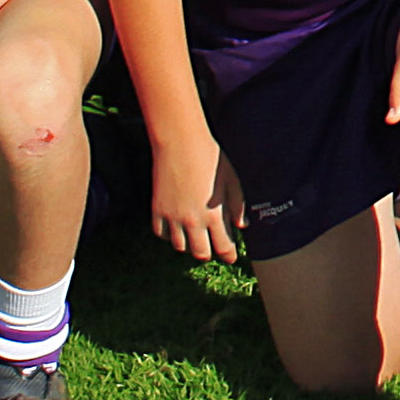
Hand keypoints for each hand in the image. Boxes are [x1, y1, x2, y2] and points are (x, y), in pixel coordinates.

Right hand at [148, 131, 242, 265]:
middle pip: (200, 253)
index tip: (231, 256)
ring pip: (180, 247)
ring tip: (196, 235)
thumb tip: (242, 226)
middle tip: (213, 247)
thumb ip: (238, 206)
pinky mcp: (157, 210)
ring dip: (190, 244)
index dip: (229, 255)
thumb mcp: (232, 181)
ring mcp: (172, 217)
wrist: (180, 143)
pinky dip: (170, 235)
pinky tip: (178, 227)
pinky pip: (162, 234)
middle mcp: (192, 221)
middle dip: (209, 253)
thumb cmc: (211, 158)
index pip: (223, 247)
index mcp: (213, 215)